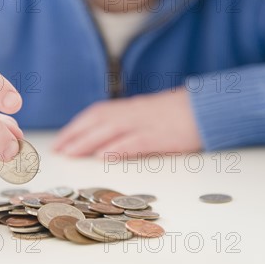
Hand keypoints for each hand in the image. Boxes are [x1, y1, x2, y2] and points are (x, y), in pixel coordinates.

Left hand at [51, 87, 201, 157]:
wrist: (207, 107)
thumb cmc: (178, 114)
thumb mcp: (148, 114)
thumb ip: (128, 123)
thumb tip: (105, 141)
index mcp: (130, 108)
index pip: (96, 114)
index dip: (76, 126)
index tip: (60, 140)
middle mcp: (133, 113)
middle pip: (98, 122)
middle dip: (74, 136)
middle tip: (57, 151)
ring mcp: (146, 123)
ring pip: (111, 130)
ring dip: (87, 142)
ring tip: (70, 154)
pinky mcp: (161, 135)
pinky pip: (136, 141)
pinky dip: (118, 148)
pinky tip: (104, 156)